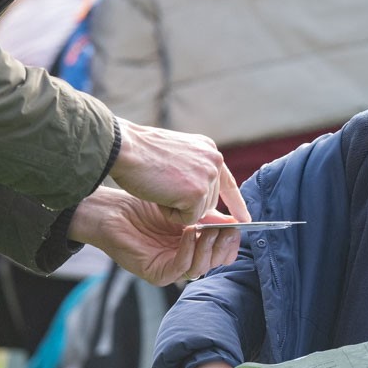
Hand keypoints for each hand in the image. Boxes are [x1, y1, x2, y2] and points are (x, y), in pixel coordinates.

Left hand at [69, 187, 240, 284]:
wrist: (113, 211)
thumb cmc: (145, 205)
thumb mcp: (183, 209)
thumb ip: (207, 216)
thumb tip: (236, 220)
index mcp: (195, 246)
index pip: (222, 252)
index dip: (232, 242)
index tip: (238, 225)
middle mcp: (185, 259)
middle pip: (215, 262)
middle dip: (224, 246)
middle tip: (227, 229)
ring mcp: (171, 268)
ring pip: (201, 268)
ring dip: (208, 248)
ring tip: (208, 229)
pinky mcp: (157, 274)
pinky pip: (181, 268)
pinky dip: (189, 250)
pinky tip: (190, 232)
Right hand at [108, 118, 250, 224]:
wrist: (124, 147)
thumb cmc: (139, 153)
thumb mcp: (176, 160)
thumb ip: (194, 179)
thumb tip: (213, 214)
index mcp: (208, 149)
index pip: (227, 182)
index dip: (235, 203)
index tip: (244, 220)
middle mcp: (214, 160)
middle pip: (208, 202)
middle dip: (187, 205)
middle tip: (163, 185)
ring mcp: (207, 176)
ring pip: (198, 213)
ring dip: (176, 208)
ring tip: (160, 185)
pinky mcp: (197, 193)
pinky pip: (187, 220)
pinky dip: (170, 214)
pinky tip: (159, 194)